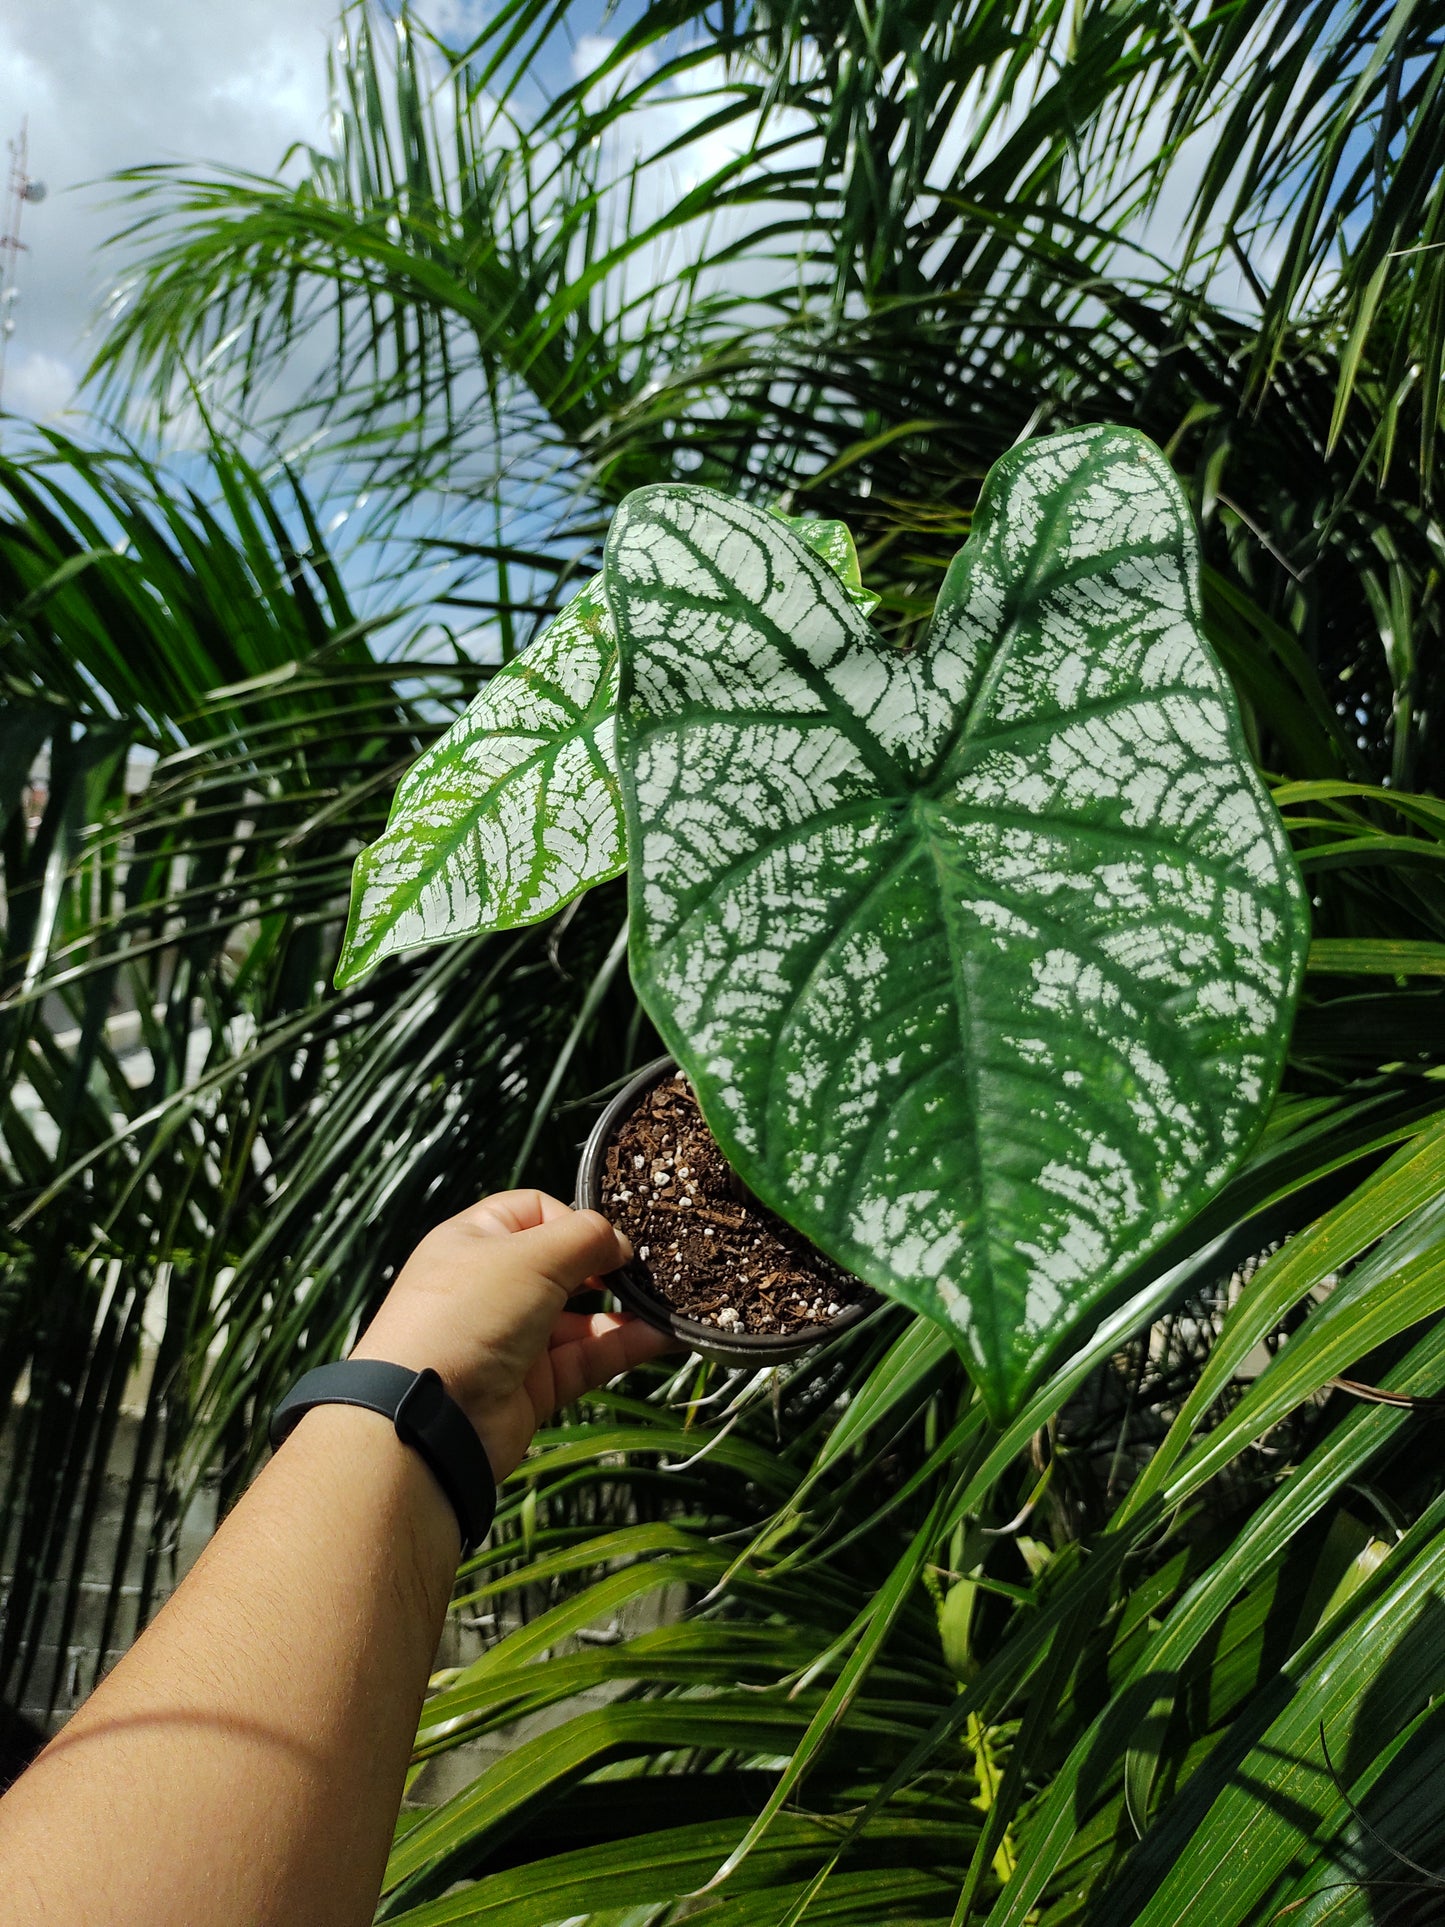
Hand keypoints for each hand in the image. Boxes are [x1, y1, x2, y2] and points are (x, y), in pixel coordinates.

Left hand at [349, 1190, 675, 1479]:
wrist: (429, 1418)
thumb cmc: (469, 1313)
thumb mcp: (530, 1256)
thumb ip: (585, 1238)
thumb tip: (620, 1243)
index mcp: (476, 1241)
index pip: (535, 1211)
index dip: (574, 1218)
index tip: (609, 1237)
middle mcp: (494, 1287)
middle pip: (564, 1265)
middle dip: (609, 1265)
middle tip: (653, 1267)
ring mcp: (514, 1338)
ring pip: (582, 1317)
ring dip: (627, 1309)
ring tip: (672, 1301)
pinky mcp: (534, 1385)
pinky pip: (588, 1358)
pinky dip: (625, 1345)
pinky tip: (665, 1335)